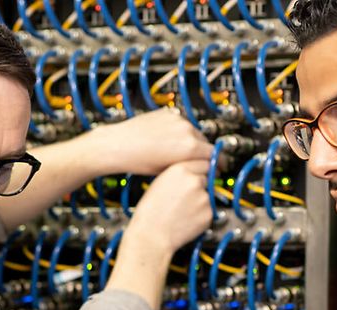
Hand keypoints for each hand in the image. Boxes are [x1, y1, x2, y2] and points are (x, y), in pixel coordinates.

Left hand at [83, 108, 211, 174]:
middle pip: (205, 142)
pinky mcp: (168, 113)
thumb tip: (198, 168)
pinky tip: (167, 141)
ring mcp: (177, 119)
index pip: (214, 154)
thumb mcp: (167, 170)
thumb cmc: (137, 161)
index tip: (218, 166)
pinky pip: (181, 124)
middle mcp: (185, 130)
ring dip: (190, 141)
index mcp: (188, 146)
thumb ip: (188, 166)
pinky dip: (179, 132)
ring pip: (193, 132)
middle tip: (194, 161)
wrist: (118, 144)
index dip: (217, 162)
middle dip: (202, 152)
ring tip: (175, 152)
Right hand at [126, 159, 211, 255]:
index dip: (201, 169)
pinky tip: (186, 218)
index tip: (203, 172)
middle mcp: (194, 181)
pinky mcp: (209, 213)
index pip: (203, 161)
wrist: (152, 235)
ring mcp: (204, 198)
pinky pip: (208, 210)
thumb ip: (178, 175)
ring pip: (208, 194)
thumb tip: (191, 174)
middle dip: (200, 185)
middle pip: (207, 177)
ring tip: (182, 210)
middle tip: (186, 196)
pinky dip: (201, 214)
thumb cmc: (150, 212)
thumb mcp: (159, 183)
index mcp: (180, 170)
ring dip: (200, 200)